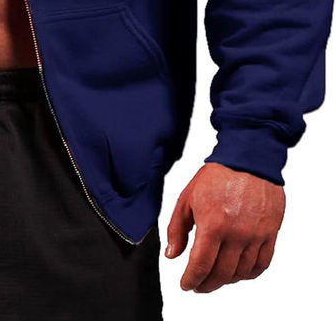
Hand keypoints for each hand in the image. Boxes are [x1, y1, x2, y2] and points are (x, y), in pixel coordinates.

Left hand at [165, 161, 284, 292]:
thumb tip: (172, 255)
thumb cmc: (217, 176)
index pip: (201, 265)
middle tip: (198, 285)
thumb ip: (177, 228)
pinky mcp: (270, 234)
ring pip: (241, 273)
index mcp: (213, 224)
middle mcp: (236, 234)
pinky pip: (261, 264)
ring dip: (226, 280)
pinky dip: (248, 274)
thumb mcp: (187, 198)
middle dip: (206, 284)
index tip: (186, 285)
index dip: (191, 280)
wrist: (248, 159)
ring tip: (216, 277)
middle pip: (221, 274)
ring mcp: (256, 235)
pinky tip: (238, 272)